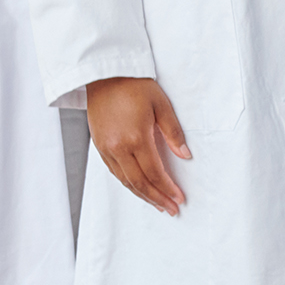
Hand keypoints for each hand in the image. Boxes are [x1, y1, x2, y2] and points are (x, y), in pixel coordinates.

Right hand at [86, 76, 188, 214]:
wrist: (104, 75)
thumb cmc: (134, 85)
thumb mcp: (161, 104)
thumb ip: (173, 132)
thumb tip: (185, 155)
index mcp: (136, 138)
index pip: (154, 172)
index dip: (167, 189)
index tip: (180, 199)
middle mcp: (118, 147)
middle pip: (139, 182)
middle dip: (157, 198)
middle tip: (172, 209)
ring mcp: (106, 148)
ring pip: (125, 180)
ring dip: (142, 195)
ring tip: (158, 204)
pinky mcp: (99, 146)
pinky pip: (114, 172)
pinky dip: (128, 183)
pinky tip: (139, 188)